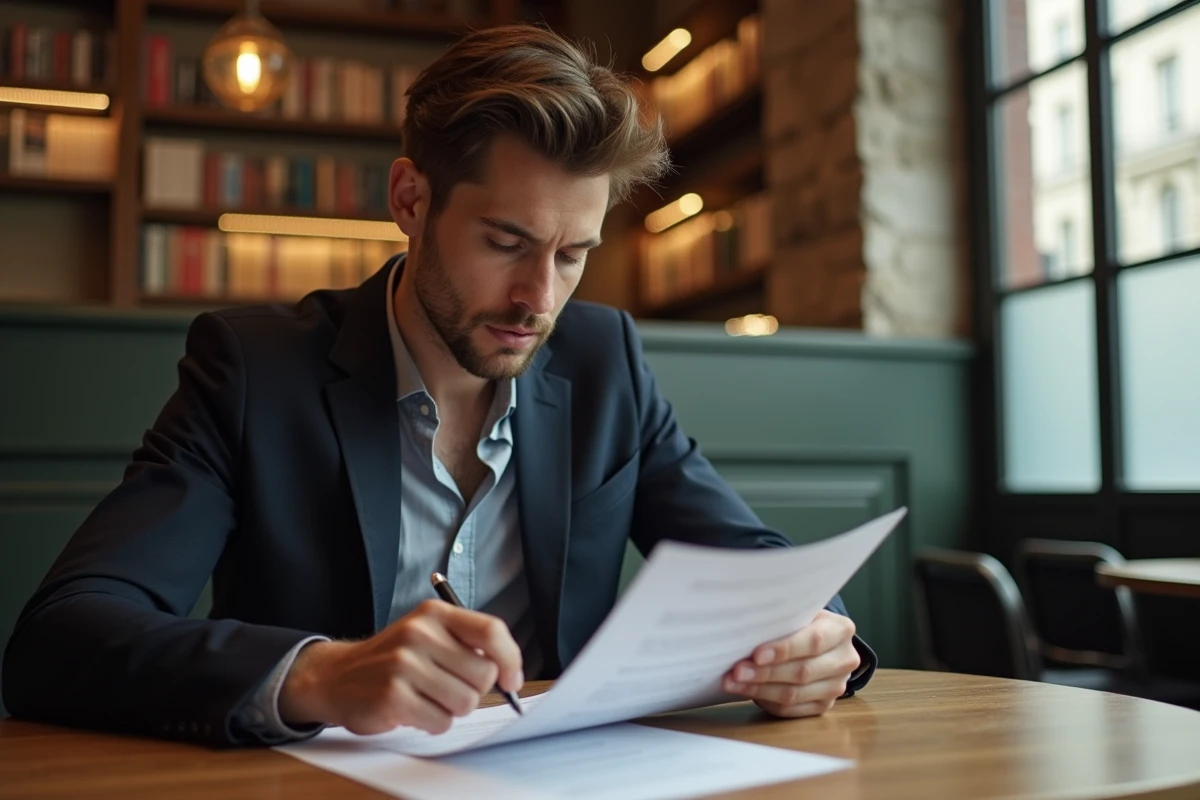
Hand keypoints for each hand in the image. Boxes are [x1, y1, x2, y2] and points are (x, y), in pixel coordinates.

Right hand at [278, 599, 522, 734]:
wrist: (338, 676)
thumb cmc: (395, 659)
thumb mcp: (429, 634)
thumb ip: (468, 645)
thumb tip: (510, 674)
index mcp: (434, 614)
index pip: (491, 631)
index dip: (510, 659)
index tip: (511, 679)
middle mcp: (419, 633)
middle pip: (483, 674)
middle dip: (474, 690)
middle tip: (449, 688)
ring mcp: (403, 665)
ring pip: (465, 702)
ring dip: (453, 709)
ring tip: (429, 698)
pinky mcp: (392, 697)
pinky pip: (441, 722)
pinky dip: (433, 722)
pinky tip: (414, 710)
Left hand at [722, 610, 858, 718]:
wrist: (819, 643)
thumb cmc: (801, 623)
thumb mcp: (798, 614)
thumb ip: (781, 620)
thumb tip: (744, 631)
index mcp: (841, 630)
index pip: (813, 641)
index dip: (784, 650)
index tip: (757, 654)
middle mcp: (845, 659)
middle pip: (802, 671)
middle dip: (765, 673)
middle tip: (737, 671)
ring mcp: (837, 686)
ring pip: (794, 694)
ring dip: (759, 689)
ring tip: (733, 682)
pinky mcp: (824, 706)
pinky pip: (791, 710)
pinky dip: (765, 701)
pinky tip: (746, 692)